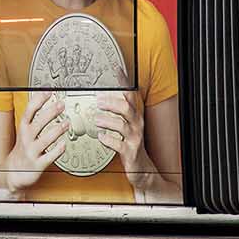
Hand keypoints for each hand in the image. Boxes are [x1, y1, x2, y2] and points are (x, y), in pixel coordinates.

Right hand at [3, 91, 67, 195]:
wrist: (14, 172)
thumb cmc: (23, 150)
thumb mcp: (25, 132)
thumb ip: (35, 119)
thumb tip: (47, 103)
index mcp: (23, 129)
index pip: (29, 111)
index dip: (38, 101)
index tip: (48, 93)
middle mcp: (26, 139)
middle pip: (38, 123)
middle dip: (50, 112)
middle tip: (61, 104)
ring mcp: (32, 152)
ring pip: (45, 139)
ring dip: (57, 130)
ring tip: (67, 123)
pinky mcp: (38, 164)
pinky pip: (50, 156)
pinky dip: (58, 150)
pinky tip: (64, 144)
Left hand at [95, 68, 158, 195]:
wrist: (141, 168)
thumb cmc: (130, 143)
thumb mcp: (125, 125)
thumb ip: (116, 110)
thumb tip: (102, 93)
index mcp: (134, 116)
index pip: (130, 95)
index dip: (123, 83)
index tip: (115, 70)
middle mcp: (136, 125)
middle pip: (127, 108)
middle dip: (112, 102)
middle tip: (98, 100)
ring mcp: (134, 139)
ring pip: (122, 125)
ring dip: (108, 120)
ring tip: (96, 119)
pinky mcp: (130, 152)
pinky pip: (119, 145)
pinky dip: (109, 140)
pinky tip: (101, 137)